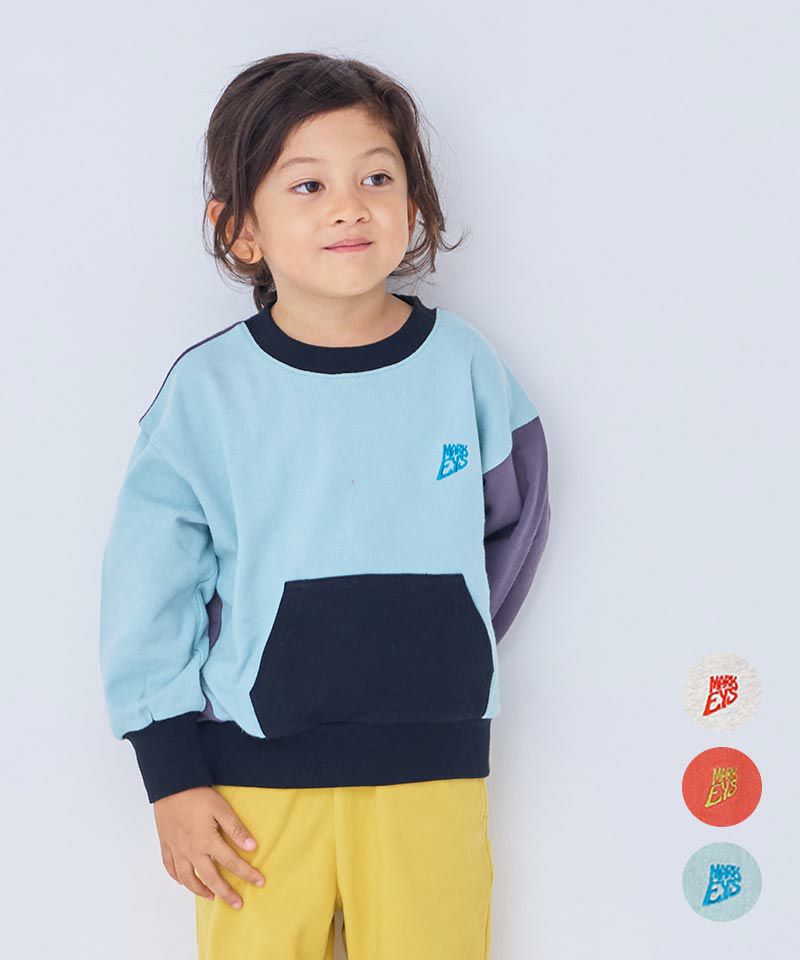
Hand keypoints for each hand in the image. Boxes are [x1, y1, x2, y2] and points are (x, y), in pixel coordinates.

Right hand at [153, 785, 265, 908]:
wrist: (170, 786)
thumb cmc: (197, 795)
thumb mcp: (221, 808)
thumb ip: (236, 829)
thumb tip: (253, 847)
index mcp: (207, 842)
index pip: (231, 863)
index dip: (247, 874)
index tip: (260, 882)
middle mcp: (191, 851)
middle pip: (210, 878)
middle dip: (226, 893)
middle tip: (237, 904)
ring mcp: (177, 850)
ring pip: (188, 878)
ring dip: (200, 890)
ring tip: (211, 896)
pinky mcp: (166, 845)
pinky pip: (171, 868)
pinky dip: (178, 878)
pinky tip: (184, 881)